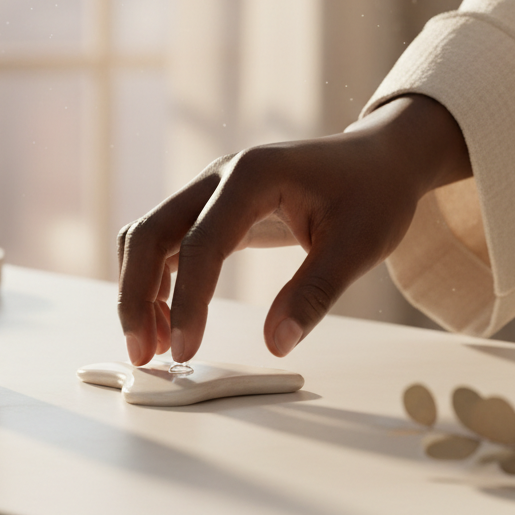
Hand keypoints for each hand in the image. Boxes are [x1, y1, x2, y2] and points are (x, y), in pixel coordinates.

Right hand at [117, 95, 471, 363]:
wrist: (378, 159)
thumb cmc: (373, 194)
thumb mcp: (359, 245)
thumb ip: (314, 293)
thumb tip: (276, 345)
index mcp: (252, 176)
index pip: (200, 243)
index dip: (188, 302)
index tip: (185, 353)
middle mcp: (217, 176)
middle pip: (151, 233)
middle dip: (135, 295)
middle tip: (141, 355)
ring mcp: (209, 190)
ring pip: (148, 237)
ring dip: (139, 289)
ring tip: (152, 347)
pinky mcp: (211, 208)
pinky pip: (167, 242)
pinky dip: (157, 281)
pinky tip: (169, 321)